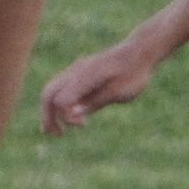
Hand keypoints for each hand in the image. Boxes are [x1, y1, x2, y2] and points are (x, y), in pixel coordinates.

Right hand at [39, 39, 156, 134]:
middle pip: (48, 94)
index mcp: (85, 75)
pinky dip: (58, 104)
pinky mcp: (80, 75)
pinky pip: (61, 89)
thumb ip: (96, 102)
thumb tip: (72, 115)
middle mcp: (76, 71)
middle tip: (57, 135)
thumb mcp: (119, 92)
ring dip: (51, 111)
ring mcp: (76, 72)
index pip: (61, 99)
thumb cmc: (134, 74)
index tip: (83, 125)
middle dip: (48, 116)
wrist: (140, 53)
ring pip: (52, 91)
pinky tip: (68, 117)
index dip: (66, 117)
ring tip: (56, 131)